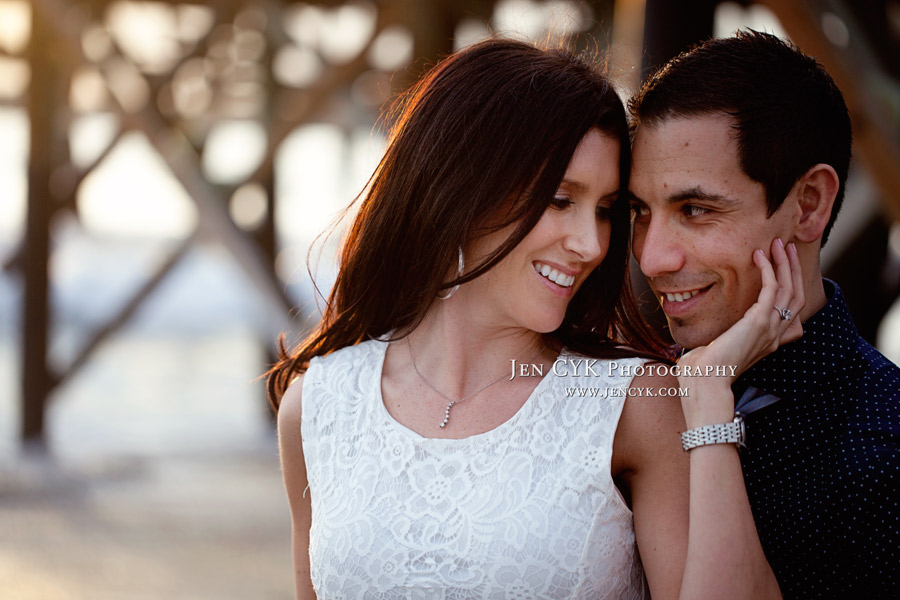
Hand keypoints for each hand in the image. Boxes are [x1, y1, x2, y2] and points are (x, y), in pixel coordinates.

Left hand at [678, 239, 803, 427]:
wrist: (703, 381)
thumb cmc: (703, 370)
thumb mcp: (718, 349)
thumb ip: (722, 338)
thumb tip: (708, 337)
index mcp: (767, 341)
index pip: (792, 310)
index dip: (792, 285)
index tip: (783, 265)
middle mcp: (775, 335)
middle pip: (796, 295)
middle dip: (792, 269)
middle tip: (786, 247)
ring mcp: (770, 329)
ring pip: (789, 289)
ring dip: (784, 263)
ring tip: (778, 244)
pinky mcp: (759, 322)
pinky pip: (772, 288)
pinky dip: (768, 269)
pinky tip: (759, 256)